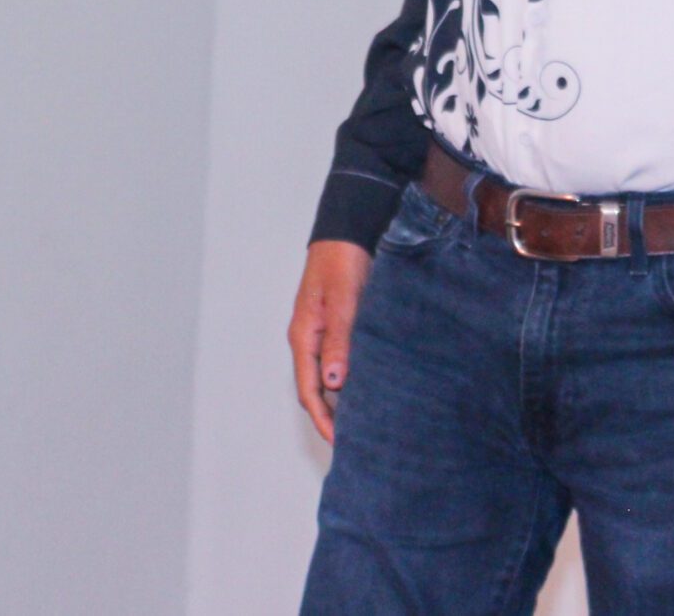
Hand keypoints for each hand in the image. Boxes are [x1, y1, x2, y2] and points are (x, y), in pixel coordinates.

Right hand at [287, 239, 372, 443]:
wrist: (347, 232)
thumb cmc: (342, 261)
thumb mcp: (343, 300)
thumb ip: (339, 339)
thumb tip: (333, 383)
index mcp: (304, 336)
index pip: (309, 390)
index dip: (323, 419)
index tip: (340, 441)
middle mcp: (309, 340)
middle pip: (316, 390)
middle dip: (331, 417)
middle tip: (356, 442)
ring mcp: (322, 334)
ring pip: (329, 377)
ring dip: (342, 400)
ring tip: (365, 422)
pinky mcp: (338, 327)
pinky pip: (340, 361)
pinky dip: (350, 380)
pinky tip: (369, 388)